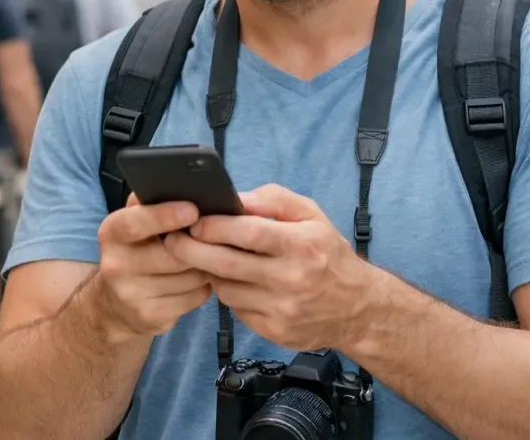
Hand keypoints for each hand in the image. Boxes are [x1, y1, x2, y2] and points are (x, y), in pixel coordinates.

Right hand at [92, 194, 212, 341]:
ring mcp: (132, 295)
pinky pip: (194, 298)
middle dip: (199, 245)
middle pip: (173, 254)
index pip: (135, 222)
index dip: (165, 215)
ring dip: (206, 266)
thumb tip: (178, 185)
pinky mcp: (151, 318)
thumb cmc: (133, 252)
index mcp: (111, 233)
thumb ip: (148, 203)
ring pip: (190, 276)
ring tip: (208, 257)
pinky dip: (204, 287)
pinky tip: (199, 280)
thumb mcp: (131, 224)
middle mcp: (116, 265)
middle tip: (216, 235)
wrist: (113, 306)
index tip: (193, 210)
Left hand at [163, 185, 376, 351]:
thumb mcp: (311, 215)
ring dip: (208, 273)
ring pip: (226, 289)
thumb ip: (274, 200)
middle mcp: (292, 278)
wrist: (357, 308)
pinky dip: (228, 293)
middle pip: (227, 264)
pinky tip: (230, 281)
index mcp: (301, 244)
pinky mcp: (275, 331)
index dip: (214, 226)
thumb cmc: (328, 254)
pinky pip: (236, 310)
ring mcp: (282, 309)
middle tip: (172, 240)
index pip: (247, 233)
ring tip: (202, 258)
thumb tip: (236, 198)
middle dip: (192, 250)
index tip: (193, 220)